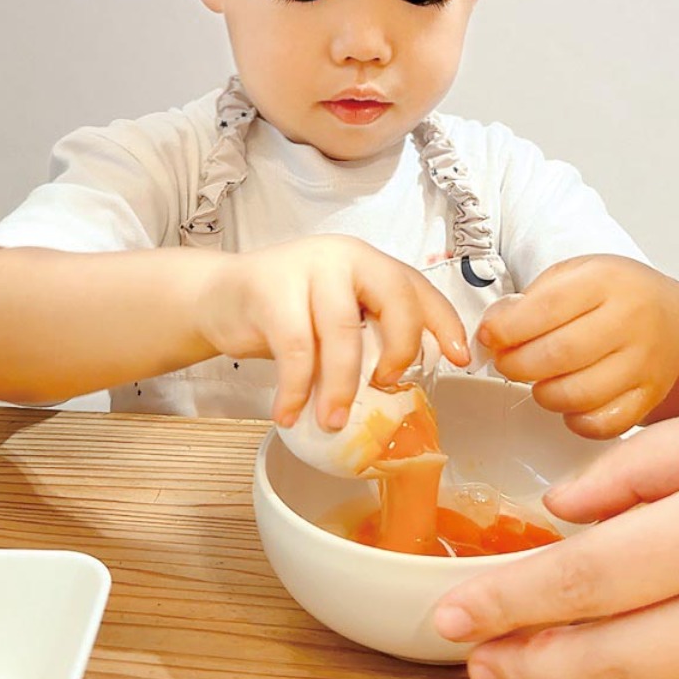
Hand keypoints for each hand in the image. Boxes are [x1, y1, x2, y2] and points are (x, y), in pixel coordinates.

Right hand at [194, 235, 466, 428]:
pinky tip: (288, 414)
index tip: (459, 360)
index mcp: (369, 263)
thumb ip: (367, 335)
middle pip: (394, 298)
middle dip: (401, 348)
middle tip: (387, 385)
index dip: (444, 323)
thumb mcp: (336, 316)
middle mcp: (346, 256)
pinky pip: (294, 348)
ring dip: (340, 384)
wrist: (219, 297)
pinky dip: (295, 389)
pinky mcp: (269, 289)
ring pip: (342, 330)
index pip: (418, 288)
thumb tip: (403, 389)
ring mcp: (307, 267)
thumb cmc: (285, 313)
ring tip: (331, 421)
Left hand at [476, 255, 678, 437]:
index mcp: (605, 281)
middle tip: (506, 363)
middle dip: (517, 364)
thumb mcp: (575, 276)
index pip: (547, 308)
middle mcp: (630, 320)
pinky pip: (601, 423)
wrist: (677, 322)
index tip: (489, 337)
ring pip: (577, 394)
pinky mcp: (649, 398)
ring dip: (543, 393)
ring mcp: (644, 362)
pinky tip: (568, 400)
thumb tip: (491, 331)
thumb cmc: (616, 297)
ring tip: (538, 380)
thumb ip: (532, 300)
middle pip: (558, 355)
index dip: (507, 328)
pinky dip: (574, 419)